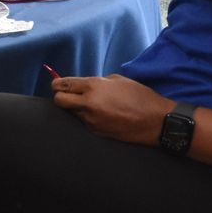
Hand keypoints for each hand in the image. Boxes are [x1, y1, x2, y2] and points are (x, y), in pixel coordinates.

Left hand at [51, 73, 167, 145]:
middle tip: (67, 95)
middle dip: (60, 97)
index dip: (57, 84)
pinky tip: (103, 115)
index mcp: (94, 87)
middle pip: (59, 101)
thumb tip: (85, 86)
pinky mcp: (96, 132)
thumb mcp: (119, 80)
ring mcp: (91, 120)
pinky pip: (85, 122)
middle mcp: (88, 104)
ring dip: (77, 108)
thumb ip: (99, 82)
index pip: (64, 85)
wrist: (155, 121)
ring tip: (93, 106)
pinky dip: (89, 117)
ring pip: (72, 113)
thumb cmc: (141, 97)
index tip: (57, 84)